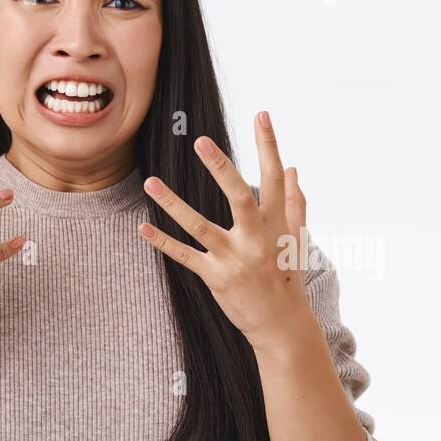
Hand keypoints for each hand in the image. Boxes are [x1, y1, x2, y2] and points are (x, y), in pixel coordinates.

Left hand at [137, 110, 314, 351]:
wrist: (282, 325)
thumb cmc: (288, 276)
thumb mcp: (297, 239)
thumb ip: (295, 202)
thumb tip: (292, 168)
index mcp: (277, 224)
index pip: (274, 178)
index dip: (268, 145)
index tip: (261, 115)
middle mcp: (256, 240)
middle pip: (239, 198)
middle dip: (221, 169)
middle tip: (201, 142)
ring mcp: (234, 260)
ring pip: (201, 227)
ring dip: (174, 204)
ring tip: (150, 181)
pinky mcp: (216, 278)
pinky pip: (185, 256)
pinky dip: (164, 242)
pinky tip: (143, 227)